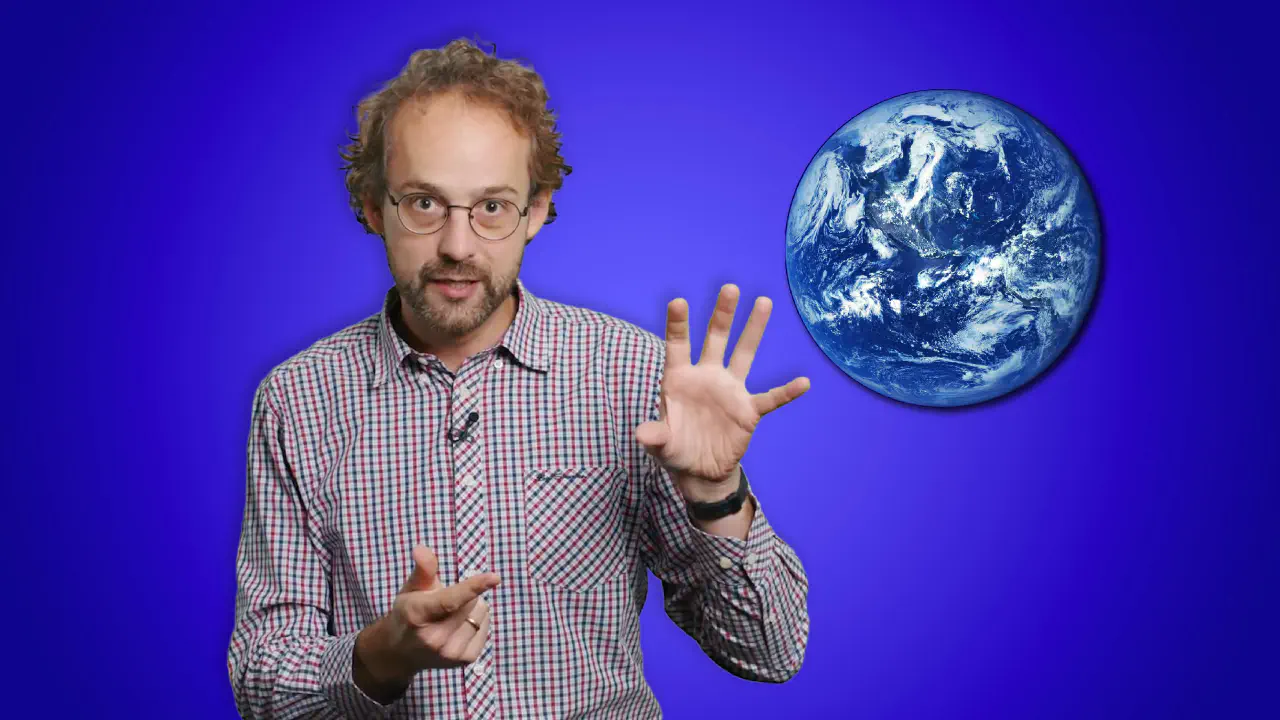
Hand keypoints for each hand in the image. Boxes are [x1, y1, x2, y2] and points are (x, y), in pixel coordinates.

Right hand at [355, 546, 498, 694]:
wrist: (400, 653)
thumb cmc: (409, 613)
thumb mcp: (411, 589)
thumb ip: (423, 569)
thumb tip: (422, 549)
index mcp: (418, 615)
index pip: (450, 600)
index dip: (473, 587)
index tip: (495, 577)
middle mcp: (434, 637)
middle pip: (471, 603)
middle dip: (465, 595)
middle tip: (446, 602)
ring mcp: (450, 652)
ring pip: (481, 614)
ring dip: (472, 608)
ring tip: (451, 616)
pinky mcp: (463, 660)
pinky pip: (485, 627)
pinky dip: (477, 621)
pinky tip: (459, 626)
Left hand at [634, 284, 809, 494]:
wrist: (700, 470)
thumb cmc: (676, 449)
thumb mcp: (661, 445)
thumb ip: (654, 436)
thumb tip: (642, 434)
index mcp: (680, 379)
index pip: (678, 346)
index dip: (678, 325)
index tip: (678, 301)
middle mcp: (707, 376)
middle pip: (716, 339)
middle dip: (723, 315)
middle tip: (729, 288)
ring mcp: (730, 391)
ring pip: (744, 354)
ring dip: (754, 329)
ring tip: (763, 302)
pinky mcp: (748, 411)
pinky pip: (770, 399)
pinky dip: (786, 393)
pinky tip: (803, 382)